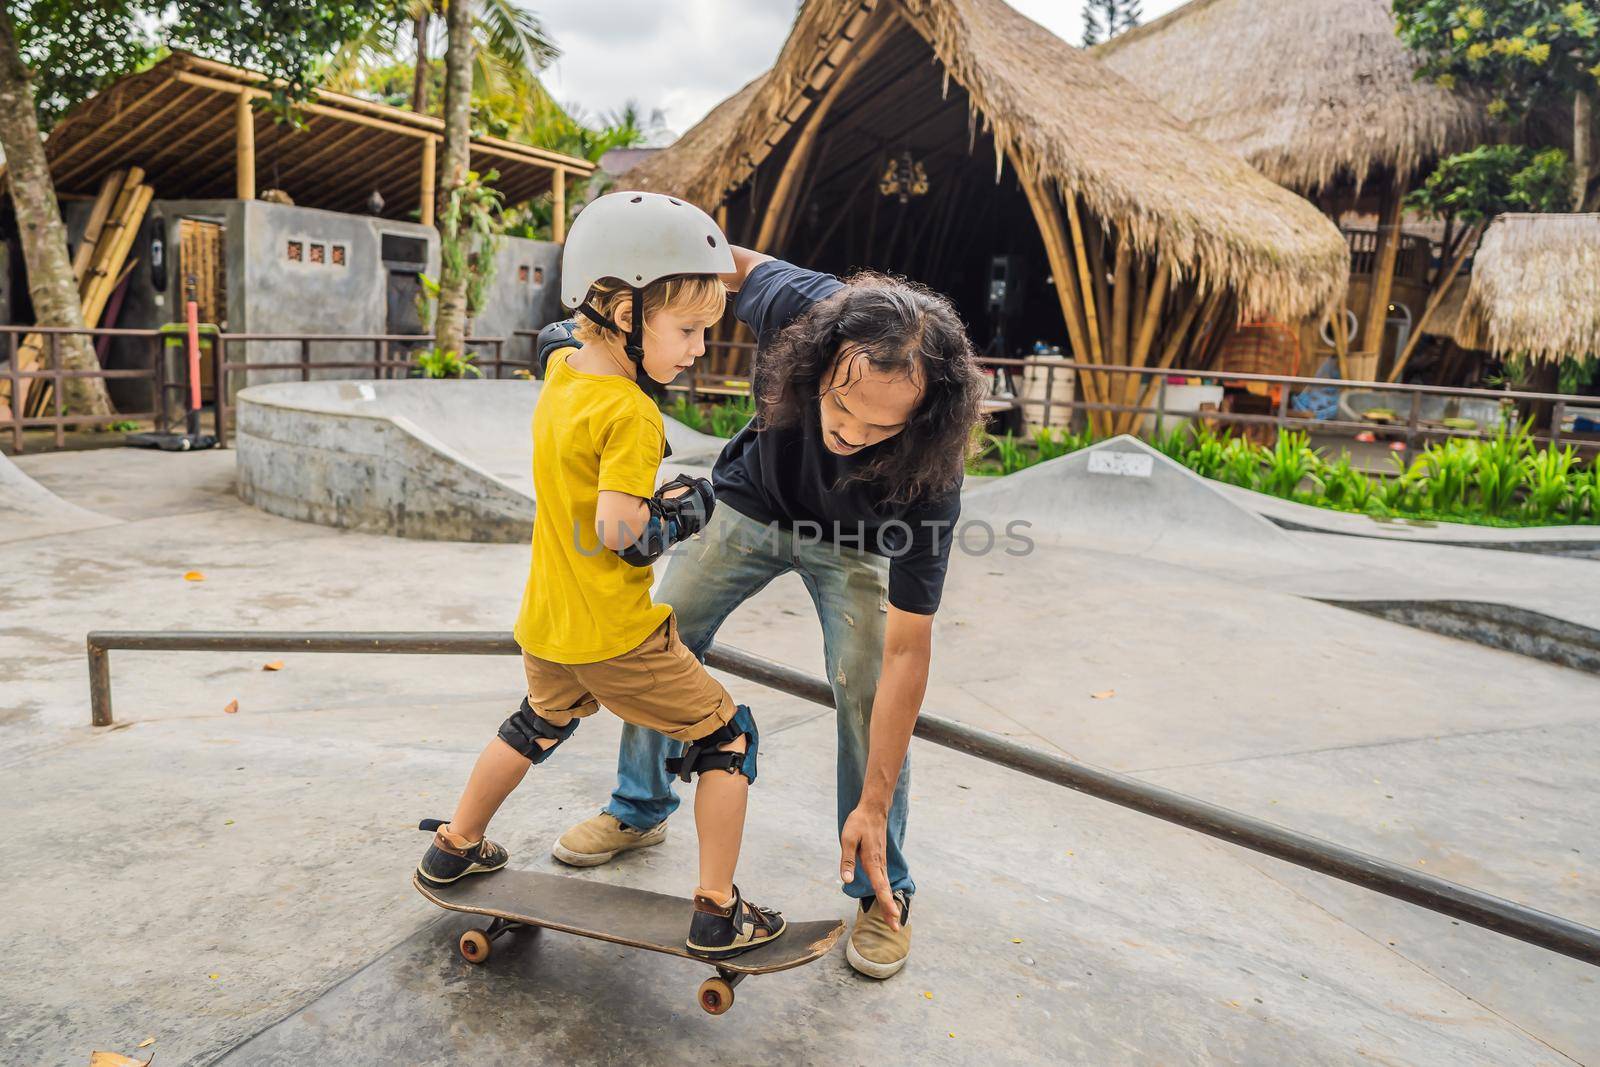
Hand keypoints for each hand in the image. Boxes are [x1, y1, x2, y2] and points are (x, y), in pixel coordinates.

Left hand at [839, 803, 898, 930]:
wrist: (873, 810)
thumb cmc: (859, 823)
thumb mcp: (847, 839)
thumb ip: (847, 861)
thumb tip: (846, 880)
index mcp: (872, 861)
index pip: (880, 886)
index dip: (886, 903)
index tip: (893, 917)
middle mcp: (880, 864)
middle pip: (886, 891)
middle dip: (890, 910)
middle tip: (895, 929)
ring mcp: (882, 863)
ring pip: (886, 886)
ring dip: (889, 903)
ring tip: (892, 920)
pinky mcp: (880, 860)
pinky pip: (884, 880)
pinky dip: (887, 893)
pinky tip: (886, 899)